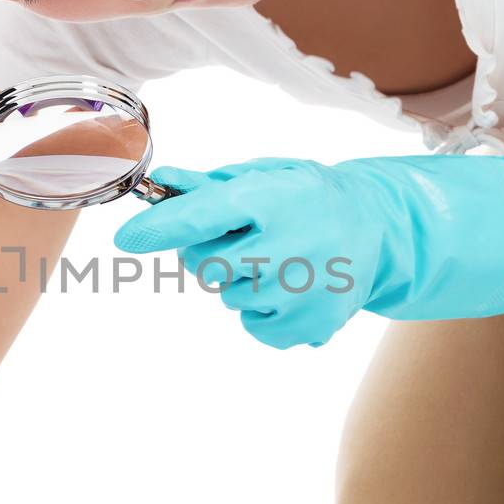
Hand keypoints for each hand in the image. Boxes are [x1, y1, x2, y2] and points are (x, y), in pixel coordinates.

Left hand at [112, 153, 503, 349]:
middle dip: (211, 253)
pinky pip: (251, 325)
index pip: (202, 216)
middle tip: (248, 238)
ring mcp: (301, 292)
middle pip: (205, 266)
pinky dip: (260, 310)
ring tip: (280, 260)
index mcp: (274, 199)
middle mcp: (289, 247)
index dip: (158, 229)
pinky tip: (290, 287)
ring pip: (227, 297)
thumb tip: (161, 182)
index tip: (126, 238)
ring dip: (240, 281)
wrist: (377, 228)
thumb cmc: (307, 197)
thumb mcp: (264, 177)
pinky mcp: (309, 326)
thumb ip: (209, 185)